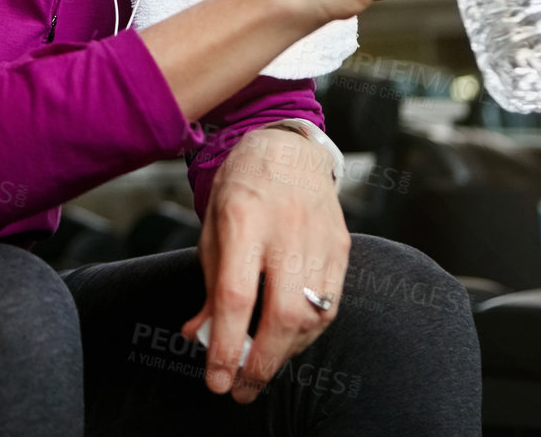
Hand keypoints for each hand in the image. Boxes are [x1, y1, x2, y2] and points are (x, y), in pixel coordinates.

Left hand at [182, 127, 348, 404]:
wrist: (289, 150)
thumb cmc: (241, 189)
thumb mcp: (212, 227)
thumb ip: (210, 283)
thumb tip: (199, 336)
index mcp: (244, 218)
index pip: (237, 295)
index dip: (227, 344)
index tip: (216, 379)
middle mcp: (286, 230)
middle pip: (283, 313)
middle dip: (261, 362)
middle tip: (241, 390)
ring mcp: (320, 239)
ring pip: (311, 315)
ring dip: (285, 353)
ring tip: (260, 366)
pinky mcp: (342, 248)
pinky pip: (330, 306)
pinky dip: (307, 333)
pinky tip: (287, 341)